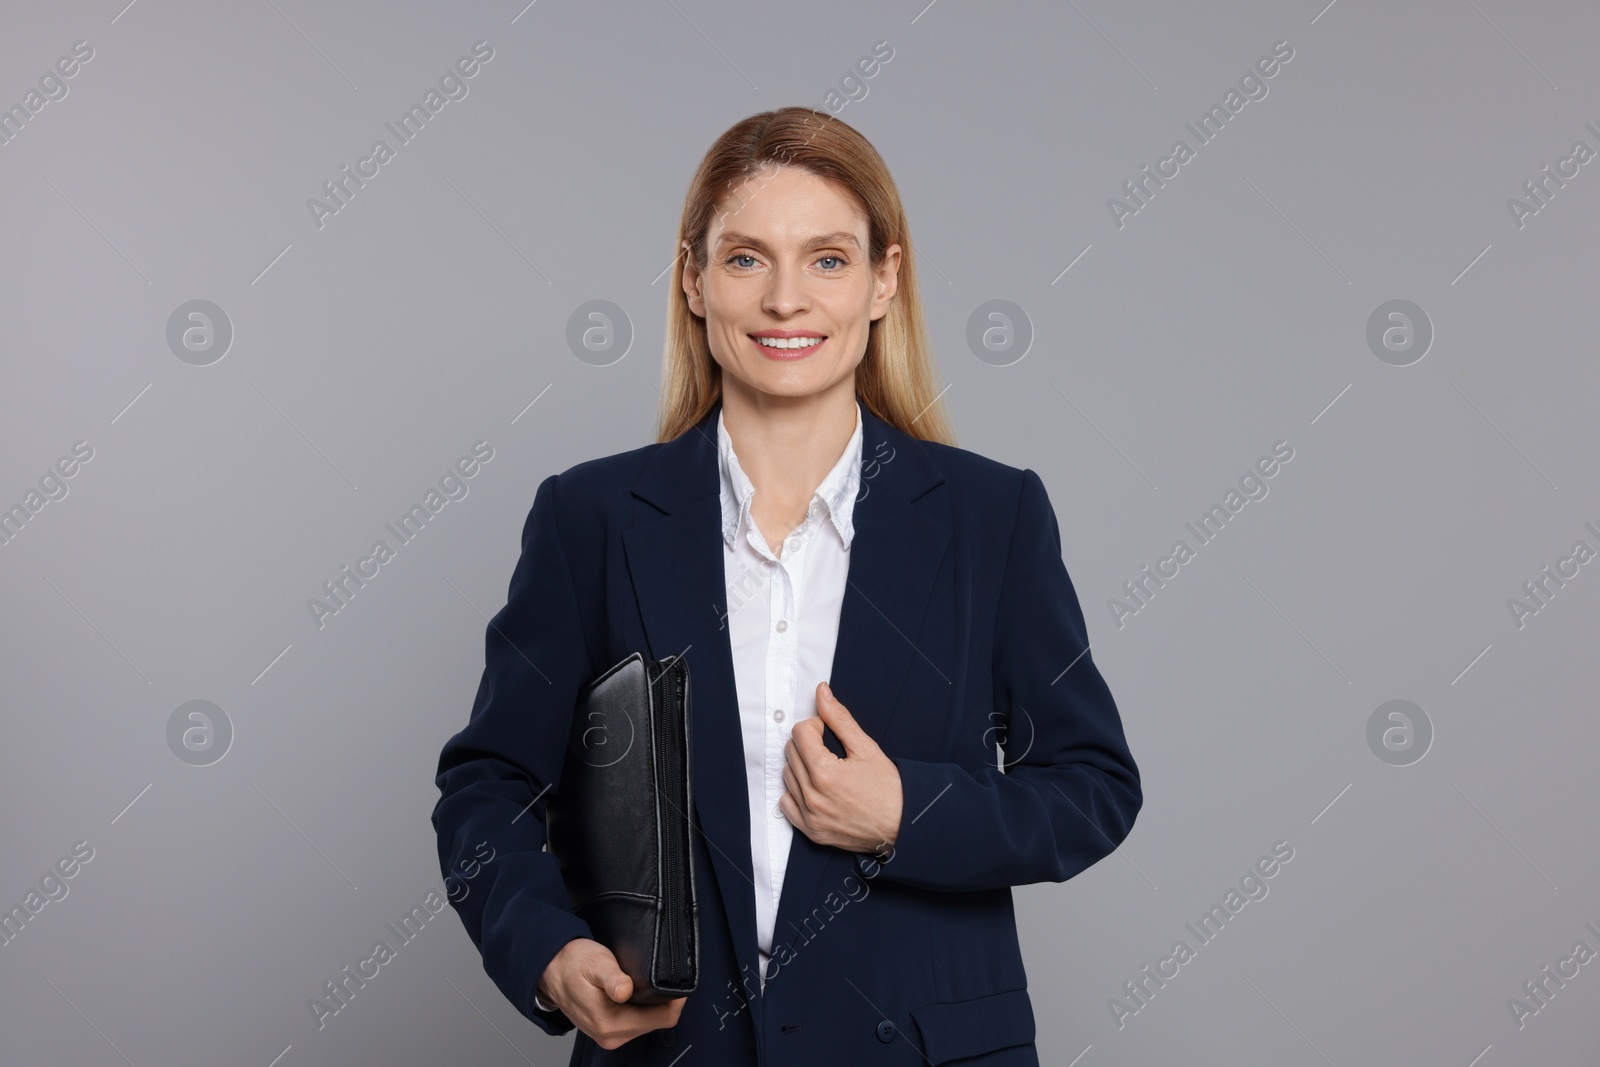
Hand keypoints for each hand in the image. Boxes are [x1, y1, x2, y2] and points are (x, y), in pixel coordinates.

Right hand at [539, 938, 685, 1049]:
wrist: (550, 969)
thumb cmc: (571, 963)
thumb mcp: (595, 963)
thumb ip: (612, 978)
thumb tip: (624, 990)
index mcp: (609, 1023)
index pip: (662, 1019)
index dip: (676, 1000)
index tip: (680, 982)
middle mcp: (611, 1035)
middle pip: (658, 1022)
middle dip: (665, 1001)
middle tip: (664, 976)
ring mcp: (610, 1034)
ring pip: (649, 1022)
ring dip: (654, 1004)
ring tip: (649, 981)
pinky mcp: (609, 1029)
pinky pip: (638, 1020)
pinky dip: (643, 1006)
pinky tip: (639, 991)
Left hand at [780, 681, 902, 853]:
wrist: (903, 826)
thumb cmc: (889, 789)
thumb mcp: (866, 748)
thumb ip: (839, 719)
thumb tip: (822, 693)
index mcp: (824, 773)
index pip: (800, 733)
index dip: (815, 725)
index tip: (827, 731)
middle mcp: (812, 796)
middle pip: (791, 752)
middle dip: (807, 743)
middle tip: (829, 748)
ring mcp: (810, 816)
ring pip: (787, 775)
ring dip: (801, 765)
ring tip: (825, 767)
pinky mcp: (811, 831)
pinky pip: (787, 803)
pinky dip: (796, 792)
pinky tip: (814, 788)